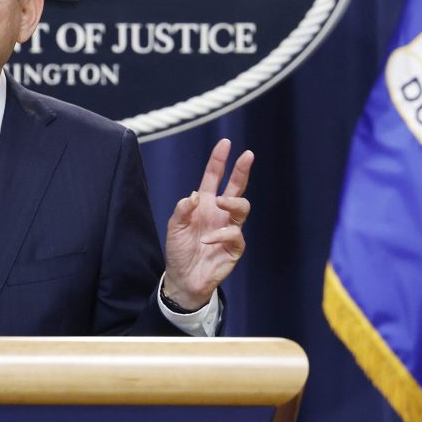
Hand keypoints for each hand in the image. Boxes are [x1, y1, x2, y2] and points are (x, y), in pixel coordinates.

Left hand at [162, 139, 253, 309]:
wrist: (183, 279)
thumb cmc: (179, 250)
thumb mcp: (174, 227)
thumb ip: (182, 210)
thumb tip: (196, 195)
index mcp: (205, 204)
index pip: (214, 177)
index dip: (219, 160)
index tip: (225, 143)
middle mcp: (220, 213)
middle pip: (236, 188)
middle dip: (241, 170)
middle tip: (247, 155)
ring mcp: (229, 229)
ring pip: (243, 208)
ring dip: (232, 202)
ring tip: (220, 202)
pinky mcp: (234, 248)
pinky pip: (235, 235)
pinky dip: (221, 235)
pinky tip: (207, 240)